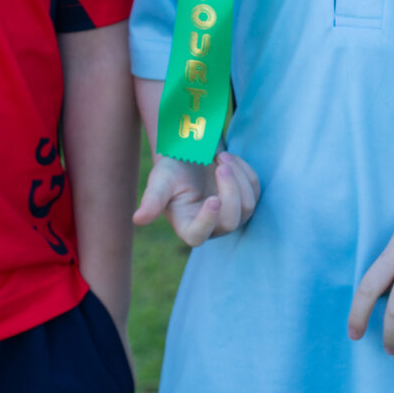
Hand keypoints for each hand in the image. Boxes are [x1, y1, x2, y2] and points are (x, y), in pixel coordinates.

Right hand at [132, 151, 260, 245]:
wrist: (192, 156)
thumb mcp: (160, 181)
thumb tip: (138, 220)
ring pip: (248, 206)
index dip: (207, 221)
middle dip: (230, 190)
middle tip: (220, 163)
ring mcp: (232, 216)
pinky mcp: (247, 202)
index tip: (212, 198)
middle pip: (231, 222)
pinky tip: (229, 160)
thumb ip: (152, 200)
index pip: (198, 236)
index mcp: (187, 226)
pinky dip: (244, 170)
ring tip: (221, 157)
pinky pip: (255, 190)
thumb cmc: (173, 171)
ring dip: (238, 176)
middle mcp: (212, 226)